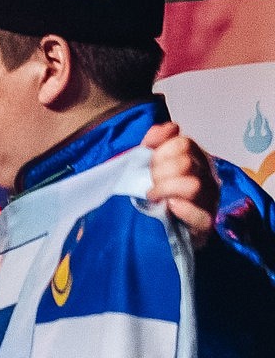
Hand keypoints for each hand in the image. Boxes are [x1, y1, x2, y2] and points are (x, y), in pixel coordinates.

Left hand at [147, 122, 220, 237]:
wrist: (164, 231)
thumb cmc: (158, 194)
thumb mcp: (152, 165)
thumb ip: (156, 143)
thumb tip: (171, 126)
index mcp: (196, 159)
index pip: (183, 144)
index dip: (161, 152)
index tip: (148, 165)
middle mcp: (207, 176)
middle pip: (186, 163)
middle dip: (160, 173)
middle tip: (149, 184)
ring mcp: (210, 199)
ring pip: (192, 185)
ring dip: (166, 189)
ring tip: (152, 197)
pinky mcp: (206, 222)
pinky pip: (199, 213)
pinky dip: (182, 209)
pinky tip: (169, 207)